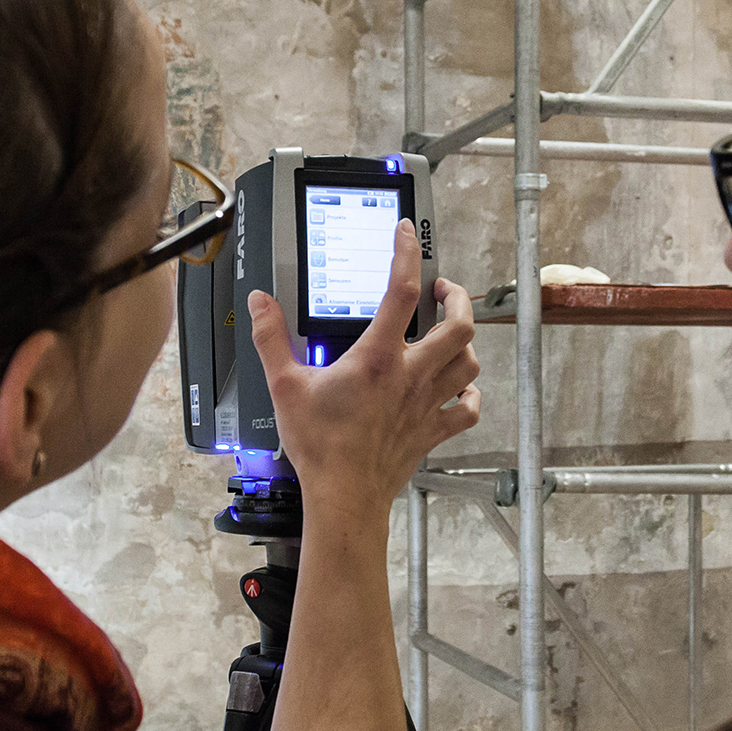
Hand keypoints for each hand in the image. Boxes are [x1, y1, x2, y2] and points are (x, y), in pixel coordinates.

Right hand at [247, 218, 480, 517]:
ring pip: (470, 362)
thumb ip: (271, 338)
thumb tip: (261, 302)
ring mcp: (428, 404)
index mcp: (377, 357)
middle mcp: (411, 375)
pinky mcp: (433, 431)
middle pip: (458, 324)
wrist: (345, 497)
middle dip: (457, 298)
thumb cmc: (319, 447)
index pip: (402, 290)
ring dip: (465, 342)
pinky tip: (460, 389)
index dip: (407, 253)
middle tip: (443, 289)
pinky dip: (470, 395)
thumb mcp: (284, 386)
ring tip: (449, 332)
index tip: (405, 233)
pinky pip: (469, 409)